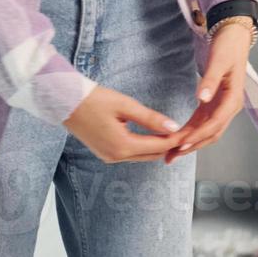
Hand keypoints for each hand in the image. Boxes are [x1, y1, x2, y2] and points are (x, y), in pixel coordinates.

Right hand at [62, 85, 183, 162]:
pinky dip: (145, 146)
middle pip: (152, 155)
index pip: (158, 146)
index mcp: (122, 146)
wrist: (66, 102)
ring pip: (142, 156)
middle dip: (170, 145)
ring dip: (158, 147)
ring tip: (175, 133)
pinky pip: (131, 153)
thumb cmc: (94, 99)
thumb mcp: (125, 105)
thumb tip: (173, 126)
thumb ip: (150, 118)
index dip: (176, 139)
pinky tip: (154, 135)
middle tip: (187, 132)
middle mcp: (116, 156)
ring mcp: (109, 157)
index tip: (191, 130)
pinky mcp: (105, 153)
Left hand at [164, 22, 250, 163]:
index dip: (197, 135)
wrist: (234, 36)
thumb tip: (202, 98)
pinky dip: (190, 132)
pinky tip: (176, 139)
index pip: (214, 124)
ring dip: (189, 143)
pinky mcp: (213, 104)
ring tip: (169, 153)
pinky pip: (201, 123)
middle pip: (211, 134)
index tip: (181, 143)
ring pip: (206, 132)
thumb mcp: (219, 61)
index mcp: (233, 100)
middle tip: (170, 155)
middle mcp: (229, 108)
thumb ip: (210, 80)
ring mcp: (222, 107)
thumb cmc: (228, 47)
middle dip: (191, 146)